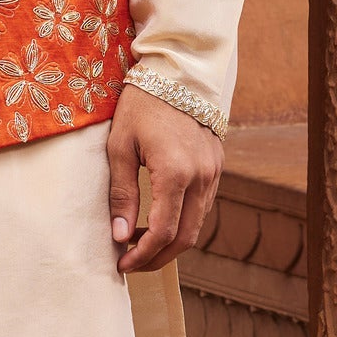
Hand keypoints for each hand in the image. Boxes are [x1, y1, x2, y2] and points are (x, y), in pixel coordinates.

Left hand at [106, 87, 222, 273]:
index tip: (122, 263)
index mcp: (175, 173)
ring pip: (197, 224)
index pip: (163, 233)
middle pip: (186, 238)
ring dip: (170, 242)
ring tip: (139, 242)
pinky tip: (159, 219)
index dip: (142, 255)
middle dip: (157, 258)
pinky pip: (203, 206)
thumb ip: (122, 193)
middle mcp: (201, 177)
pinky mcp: (217, 166)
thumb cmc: (141, 105)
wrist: (177, 72)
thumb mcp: (120, 146)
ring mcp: (214, 172)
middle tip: (131, 263)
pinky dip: (183, 222)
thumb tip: (119, 237)